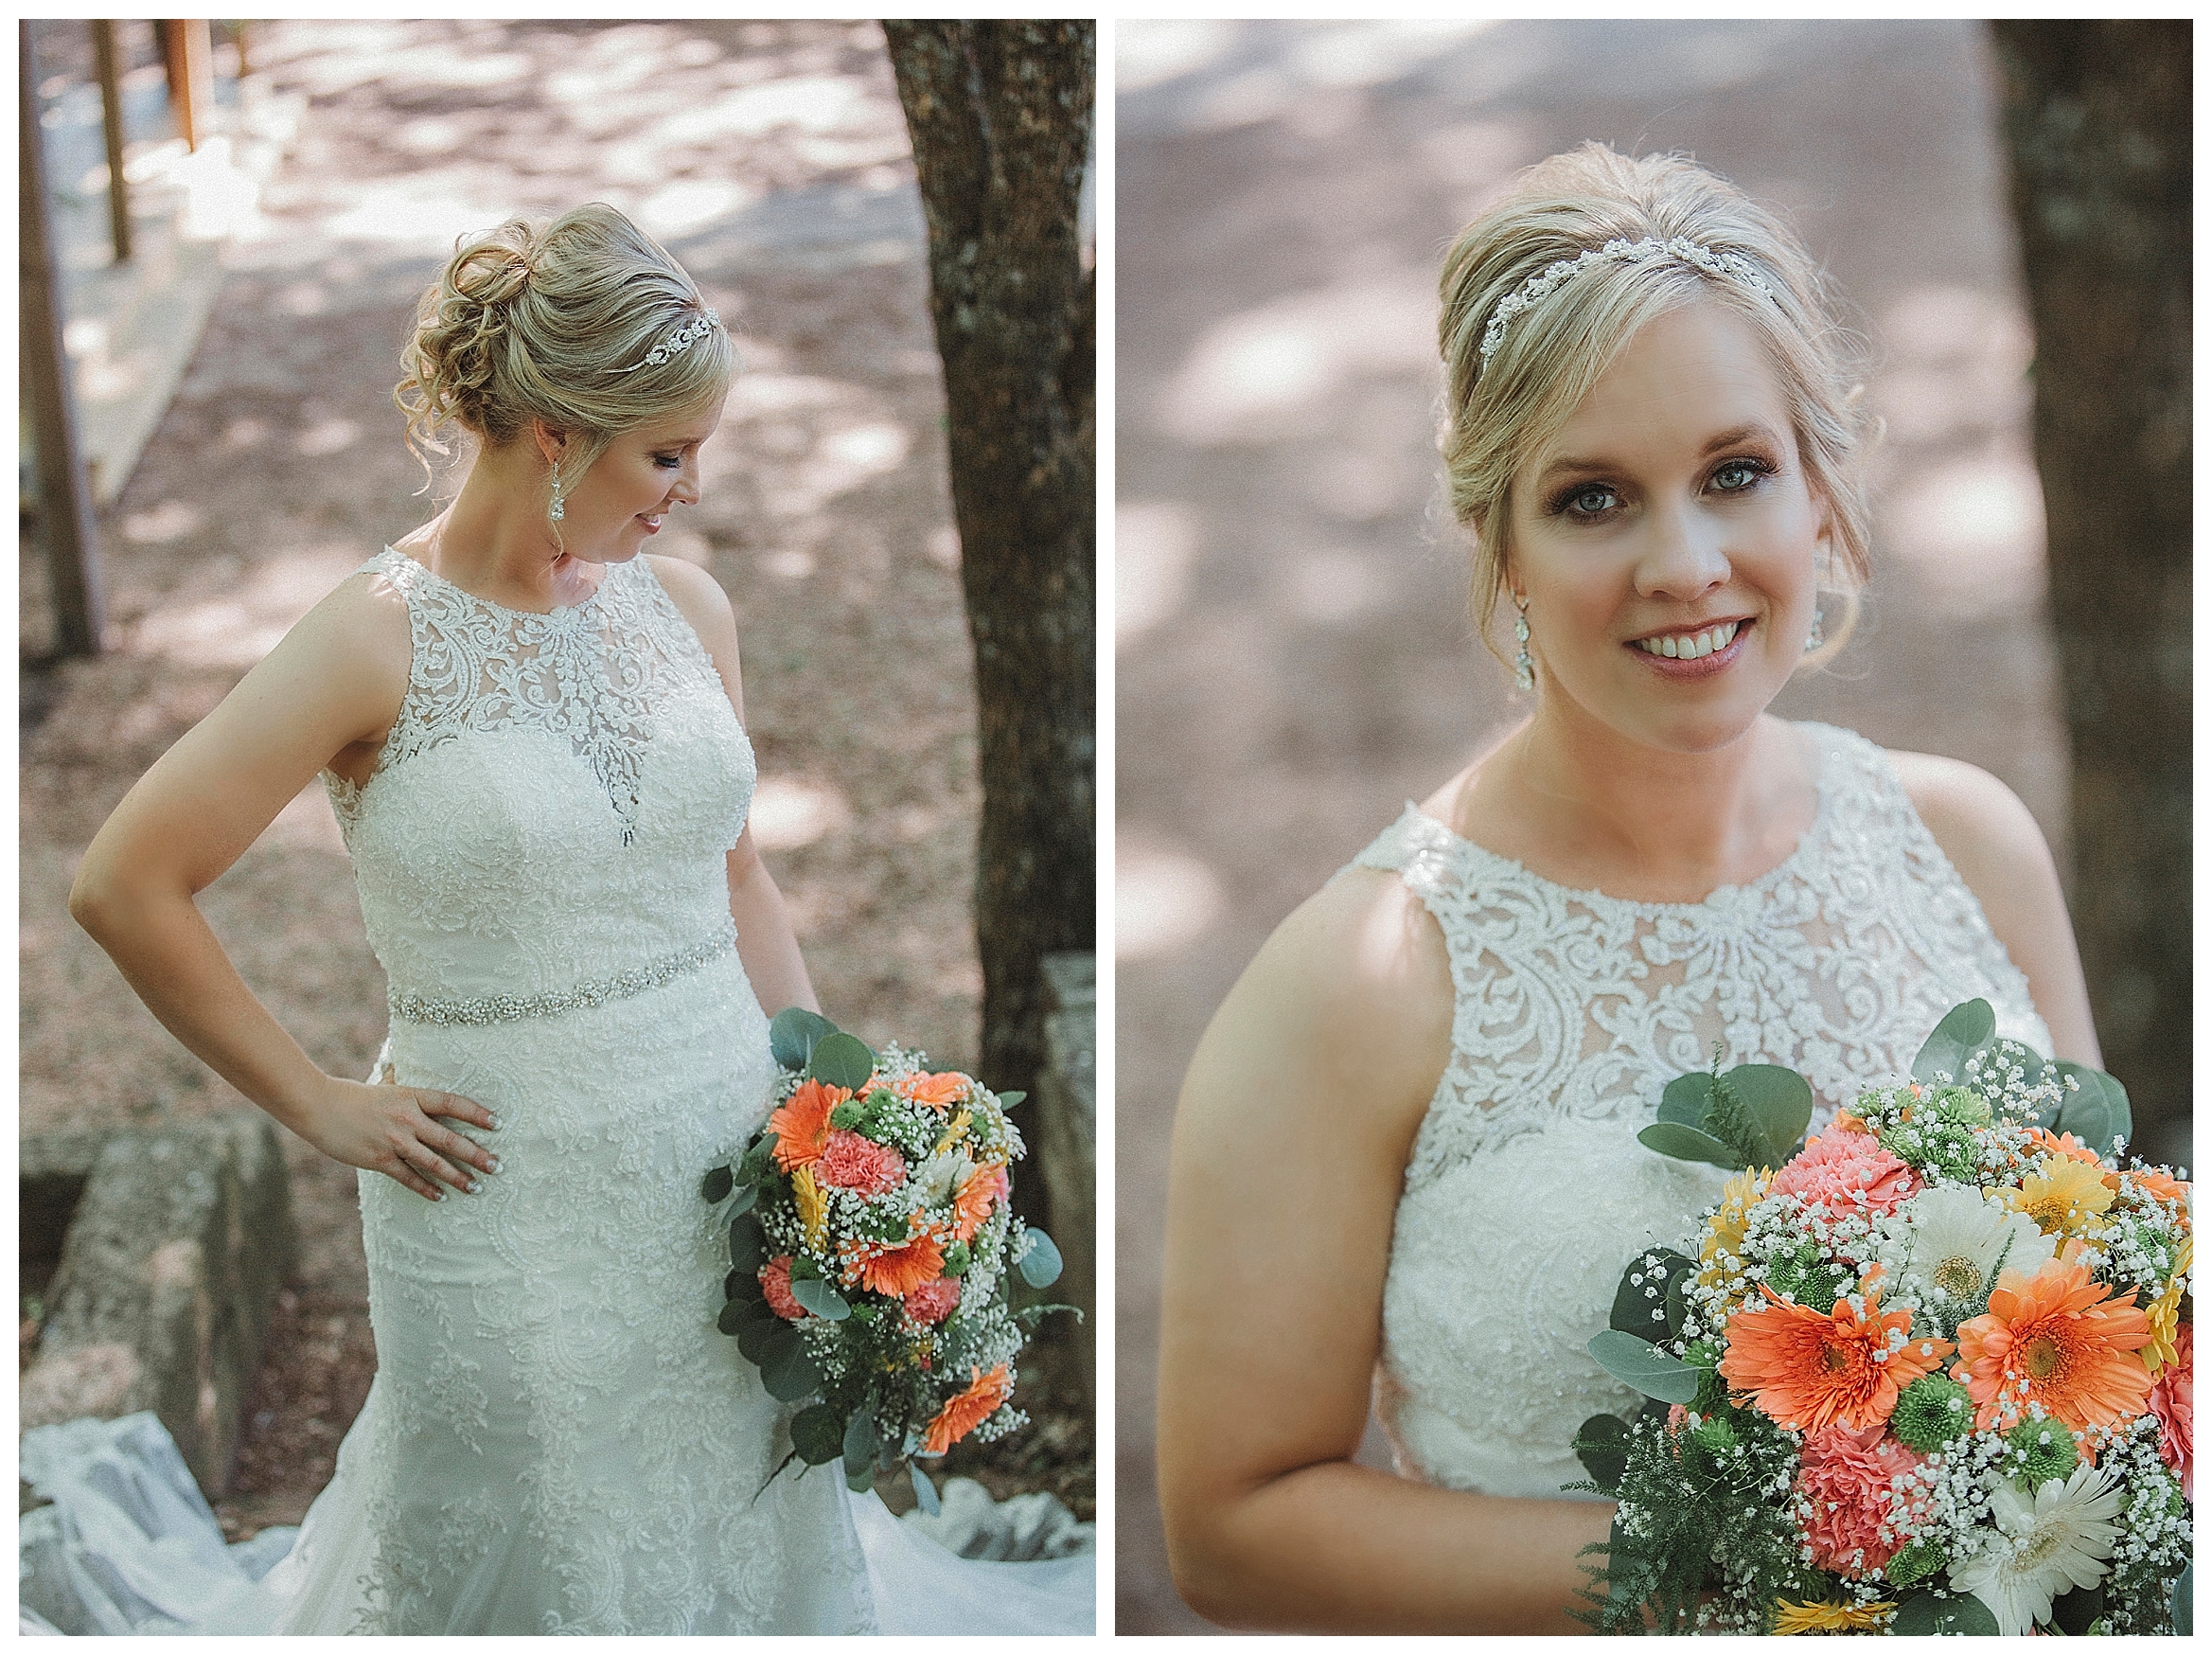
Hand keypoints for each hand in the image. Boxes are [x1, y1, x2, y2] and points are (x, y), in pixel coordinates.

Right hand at [294, 1073, 500, 1202]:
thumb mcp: (382, 1083)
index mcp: (411, 1096)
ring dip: (457, 1176)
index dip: (476, 1113)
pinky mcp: (380, 1160)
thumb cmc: (351, 1095)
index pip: (452, 1104)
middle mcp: (408, 1118)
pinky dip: (426, 1188)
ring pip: (434, 1162)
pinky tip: (440, 1196)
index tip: (497, 1123)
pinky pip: (409, 1177)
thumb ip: (398, 1078)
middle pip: (450, 1138)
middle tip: (497, 1165)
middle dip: (476, 1154)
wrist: (318, 1107)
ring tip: (476, 1186)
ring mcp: (395, 1141)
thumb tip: (400, 1063)